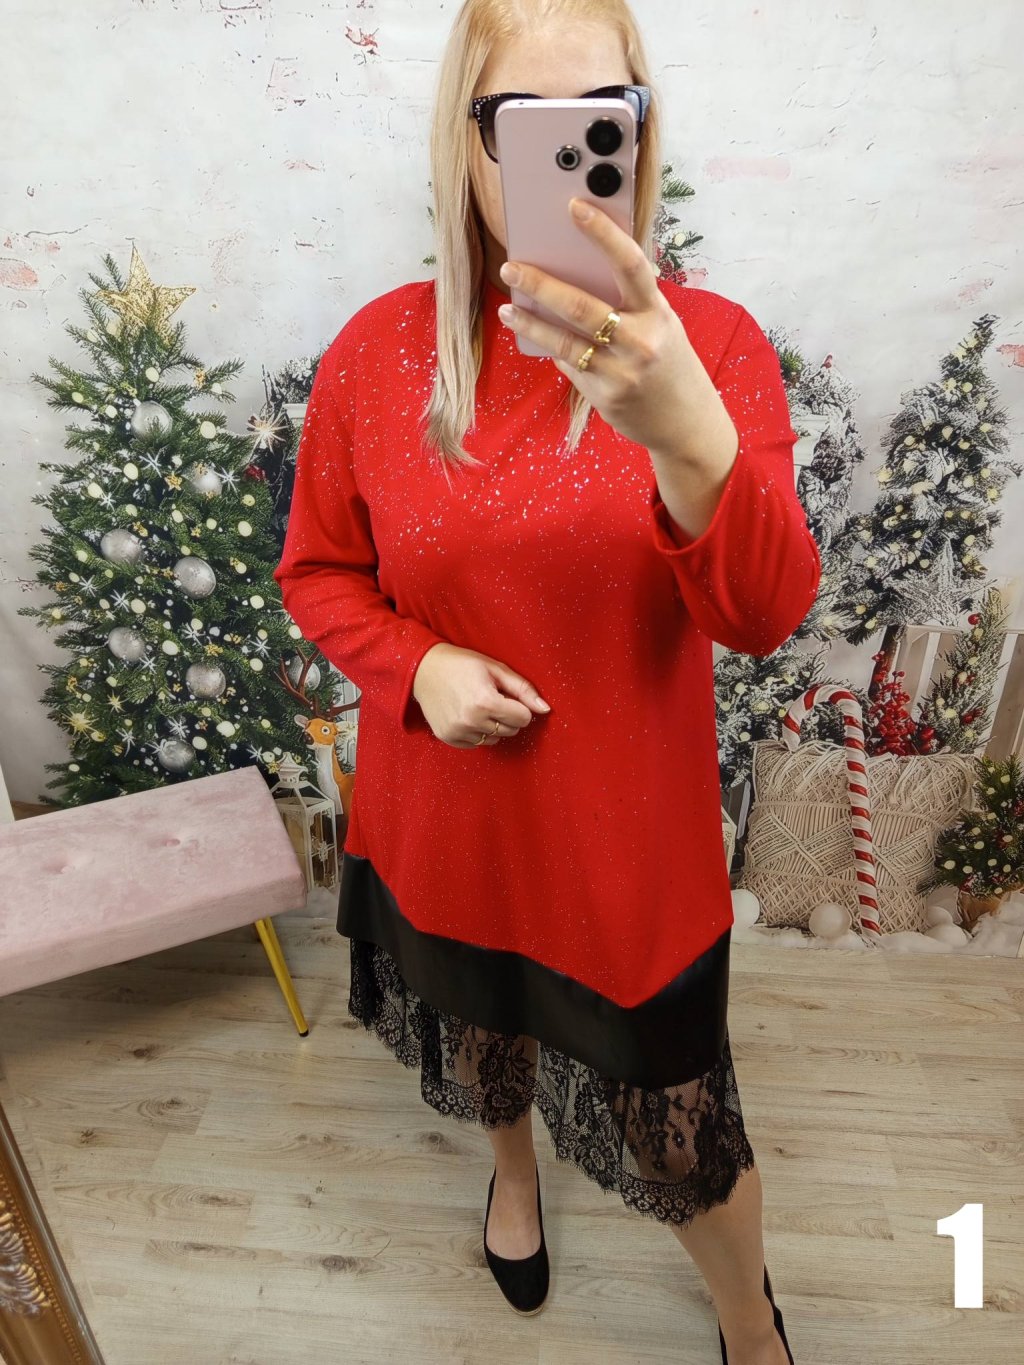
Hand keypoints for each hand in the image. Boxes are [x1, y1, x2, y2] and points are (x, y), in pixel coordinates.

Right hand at [412, 642, 550, 748]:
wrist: (424, 670)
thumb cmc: (463, 664)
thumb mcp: (496, 669)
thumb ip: (523, 690)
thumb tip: (545, 709)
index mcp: (486, 701)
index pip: (524, 718)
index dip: (520, 706)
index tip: (507, 695)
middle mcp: (472, 720)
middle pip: (511, 730)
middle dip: (508, 716)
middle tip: (491, 698)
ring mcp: (458, 731)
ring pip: (495, 739)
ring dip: (493, 726)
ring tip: (478, 706)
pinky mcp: (449, 738)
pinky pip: (477, 744)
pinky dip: (477, 732)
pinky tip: (467, 714)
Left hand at [496, 197, 707, 456]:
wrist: (687, 421)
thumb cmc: (670, 364)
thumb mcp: (661, 326)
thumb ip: (629, 304)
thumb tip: (576, 278)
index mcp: (658, 313)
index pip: (630, 264)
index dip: (603, 233)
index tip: (575, 207)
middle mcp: (641, 341)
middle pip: (581, 306)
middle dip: (540, 284)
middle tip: (511, 268)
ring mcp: (621, 372)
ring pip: (564, 341)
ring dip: (531, 322)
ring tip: (508, 309)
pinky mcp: (605, 396)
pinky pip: (571, 365)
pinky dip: (554, 349)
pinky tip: (538, 338)